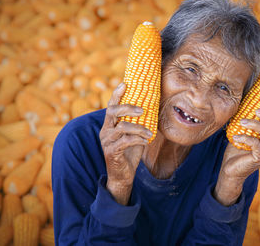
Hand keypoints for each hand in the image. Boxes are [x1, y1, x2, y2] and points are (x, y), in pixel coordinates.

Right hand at [99, 83, 152, 204]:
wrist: (122, 175)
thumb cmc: (129, 153)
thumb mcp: (135, 135)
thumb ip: (138, 124)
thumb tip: (153, 109)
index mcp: (110, 124)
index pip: (111, 106)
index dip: (117, 94)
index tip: (125, 83)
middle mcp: (105, 130)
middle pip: (113, 111)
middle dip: (127, 107)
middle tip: (142, 109)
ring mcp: (107, 141)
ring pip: (122, 127)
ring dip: (139, 128)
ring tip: (150, 133)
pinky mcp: (111, 151)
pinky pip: (125, 141)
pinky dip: (138, 139)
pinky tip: (146, 141)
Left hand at [214, 101, 259, 205]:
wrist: (231, 170)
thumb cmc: (236, 149)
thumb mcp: (242, 132)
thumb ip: (246, 120)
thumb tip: (241, 103)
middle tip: (256, 110)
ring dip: (255, 124)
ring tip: (242, 122)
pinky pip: (256, 144)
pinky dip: (245, 138)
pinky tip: (236, 137)